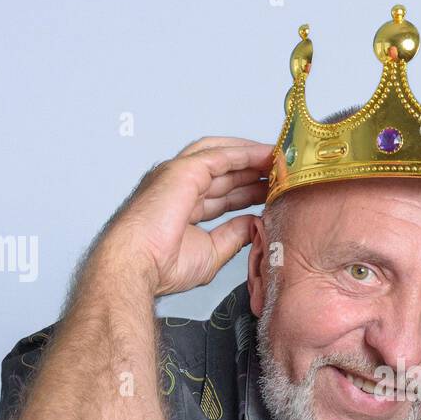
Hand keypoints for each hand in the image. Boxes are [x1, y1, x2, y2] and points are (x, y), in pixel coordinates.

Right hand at [92, 136, 274, 295]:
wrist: (138, 265)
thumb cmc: (161, 265)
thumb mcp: (211, 252)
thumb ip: (232, 235)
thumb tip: (253, 224)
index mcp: (182, 206)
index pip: (222, 192)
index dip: (248, 189)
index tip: (273, 190)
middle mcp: (180, 186)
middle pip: (225, 172)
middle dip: (254, 171)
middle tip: (283, 174)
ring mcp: (180, 175)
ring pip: (223, 156)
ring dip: (252, 157)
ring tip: (279, 160)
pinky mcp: (184, 170)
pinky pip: (221, 156)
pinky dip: (245, 153)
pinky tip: (266, 155)